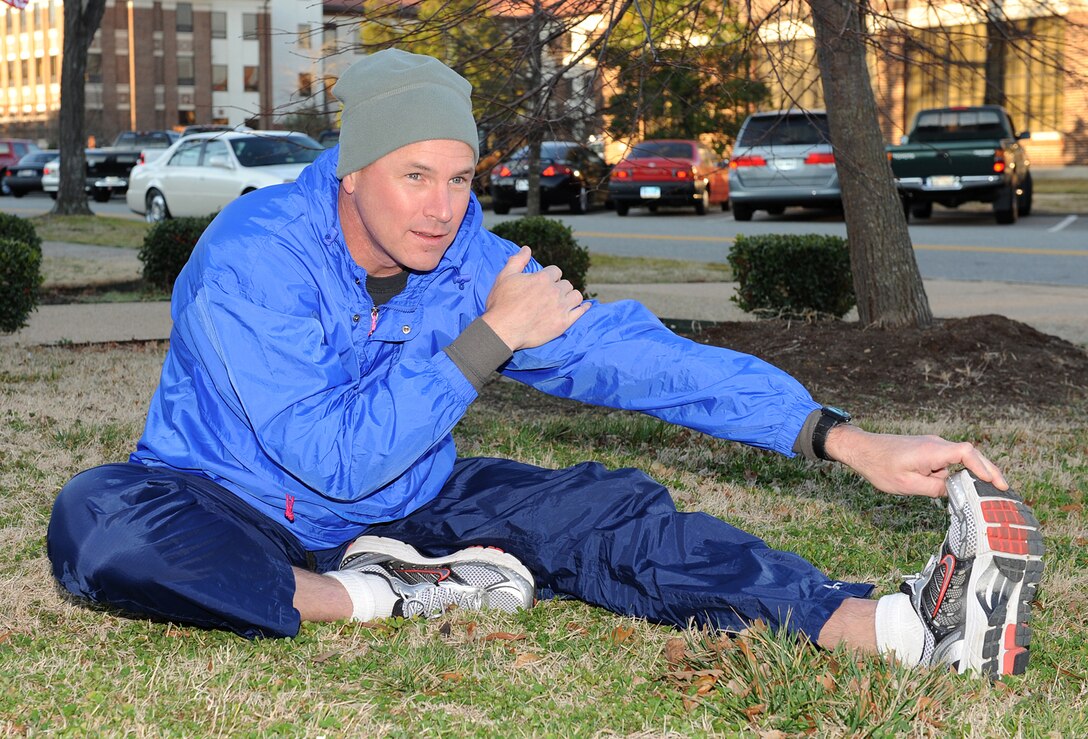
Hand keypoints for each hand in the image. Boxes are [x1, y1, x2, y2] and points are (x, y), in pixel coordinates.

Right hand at [481, 246, 590, 350]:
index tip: (544, 283)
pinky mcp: (564, 323)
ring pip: (576, 296)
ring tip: (564, 300)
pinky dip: (584, 308)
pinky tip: (585, 306)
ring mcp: (561, 308)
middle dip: (559, 287)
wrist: (502, 330)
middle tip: (551, 294)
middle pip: (566, 284)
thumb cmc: (501, 303)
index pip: (556, 271)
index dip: (550, 276)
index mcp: (543, 278)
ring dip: (571, 296)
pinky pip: (581, 312)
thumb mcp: (505, 277)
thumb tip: (527, 248)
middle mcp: (555, 291)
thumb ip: (517, 260)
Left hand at [825, 424, 1007, 497]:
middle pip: (970, 455)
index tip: (997, 482)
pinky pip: (947, 461)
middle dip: (988, 471)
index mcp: (932, 451)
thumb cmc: (880, 466)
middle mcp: (936, 444)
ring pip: (958, 460)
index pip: (967, 453)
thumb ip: (934, 489)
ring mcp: (932, 446)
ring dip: (969, 475)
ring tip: (984, 494)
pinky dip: (956, 473)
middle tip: (1003, 488)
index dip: (984, 467)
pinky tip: (958, 489)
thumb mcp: (907, 485)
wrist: (861, 449)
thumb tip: (955, 492)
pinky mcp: (927, 450)